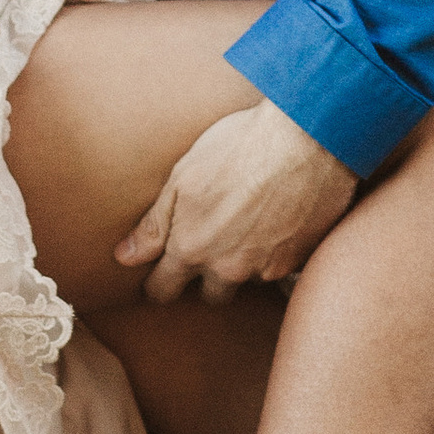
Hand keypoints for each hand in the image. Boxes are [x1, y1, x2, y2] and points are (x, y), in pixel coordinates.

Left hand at [113, 97, 355, 304]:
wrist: (307, 138)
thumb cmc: (240, 147)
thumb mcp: (184, 177)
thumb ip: (155, 224)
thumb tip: (125, 256)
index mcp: (192, 248)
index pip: (164, 290)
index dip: (159, 285)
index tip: (160, 277)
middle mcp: (228, 268)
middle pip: (210, 295)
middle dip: (206, 278)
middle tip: (211, 246)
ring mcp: (266, 268)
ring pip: (247, 280)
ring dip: (243, 263)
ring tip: (249, 226)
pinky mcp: (298, 260)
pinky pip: (278, 268)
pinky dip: (275, 252)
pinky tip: (277, 220)